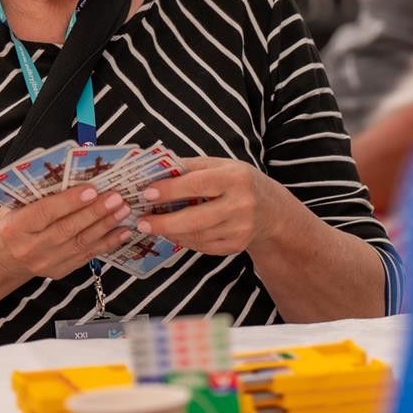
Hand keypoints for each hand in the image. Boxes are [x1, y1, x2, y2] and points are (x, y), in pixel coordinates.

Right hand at [0, 185, 133, 279]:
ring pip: (80, 243)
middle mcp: (30, 248)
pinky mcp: (60, 271)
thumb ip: (37, 192)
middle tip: (116, 198)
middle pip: (67, 229)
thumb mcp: (13, 204)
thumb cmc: (12, 220)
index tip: (91, 190)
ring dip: (105, 226)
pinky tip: (122, 231)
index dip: (68, 202)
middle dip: (95, 212)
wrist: (2, 257)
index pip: (44, 213)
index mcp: (14, 227)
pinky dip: (107, 243)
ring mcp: (46, 263)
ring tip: (123, 210)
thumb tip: (71, 171)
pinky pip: (87, 256)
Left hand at [134, 157, 286, 255]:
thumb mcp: (220, 165)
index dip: (170, 190)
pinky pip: (203, 246)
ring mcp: (240, 229)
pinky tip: (173, 233)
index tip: (147, 194)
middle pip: (196, 218)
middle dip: (164, 222)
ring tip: (153, 226)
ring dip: (171, 232)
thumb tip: (155, 170)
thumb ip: (190, 167)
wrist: (270, 209)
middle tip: (142, 222)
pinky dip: (184, 240)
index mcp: (235, 178)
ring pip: (197, 235)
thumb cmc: (237, 182)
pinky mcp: (237, 246)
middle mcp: (241, 205)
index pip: (197, 184)